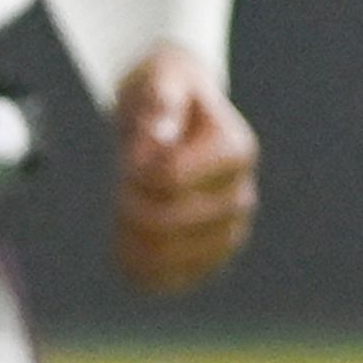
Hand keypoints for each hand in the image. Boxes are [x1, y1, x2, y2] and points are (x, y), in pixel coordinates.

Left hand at [113, 42, 256, 291]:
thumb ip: (159, 103)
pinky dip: (143, 274)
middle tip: (121, 187)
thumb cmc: (167, 96)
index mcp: (235, 150)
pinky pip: (175, 281)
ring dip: (130, 238)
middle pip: (164, 219)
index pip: (168, 177)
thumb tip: (154, 140)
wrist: (179, 120)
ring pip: (168, 257)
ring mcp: (230, 231)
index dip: (135, 171)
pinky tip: (124, 258)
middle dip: (128, 203)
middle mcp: (240, 196)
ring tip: (124, 215)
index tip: (132, 157)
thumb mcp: (161, 81)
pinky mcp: (212, 258)